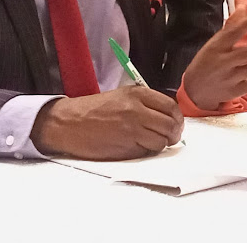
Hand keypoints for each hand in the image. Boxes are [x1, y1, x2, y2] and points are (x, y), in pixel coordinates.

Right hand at [30, 86, 183, 159]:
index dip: (177, 118)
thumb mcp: (121, 96)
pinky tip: (136, 146)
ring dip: (160, 144)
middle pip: (171, 125)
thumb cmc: (92, 110)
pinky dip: (146, 151)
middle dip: (174, 134)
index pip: (171, 106)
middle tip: (170, 137)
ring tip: (150, 142)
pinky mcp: (125, 147)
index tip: (176, 124)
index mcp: (137, 94)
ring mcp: (132, 129)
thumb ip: (145, 103)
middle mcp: (137, 110)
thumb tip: (168, 116)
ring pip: (162, 141)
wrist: (68, 123)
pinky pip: (147, 151)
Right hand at [182, 5, 246, 110]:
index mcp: (215, 47)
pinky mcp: (235, 91)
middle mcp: (223, 62)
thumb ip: (230, 26)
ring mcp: (229, 78)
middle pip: (245, 53)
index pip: (232, 33)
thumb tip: (243, 7)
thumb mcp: (214, 43)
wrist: (195, 90)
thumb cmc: (207, 61)